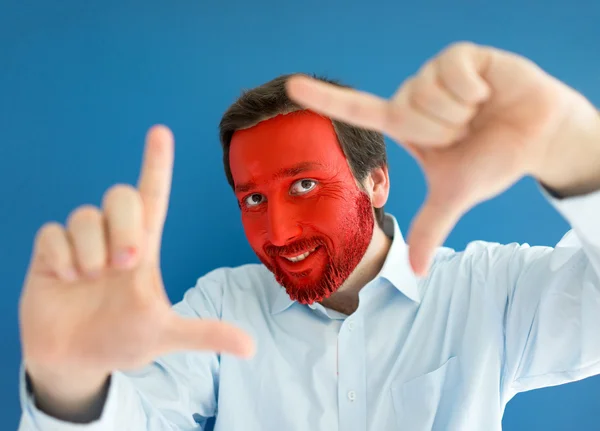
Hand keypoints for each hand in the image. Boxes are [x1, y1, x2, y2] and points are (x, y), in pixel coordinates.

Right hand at [19, 126, 253, 406]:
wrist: (77, 362)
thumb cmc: (123, 340)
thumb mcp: (165, 336)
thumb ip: (205, 334)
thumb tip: (251, 348)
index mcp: (144, 248)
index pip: (152, 196)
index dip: (156, 164)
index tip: (160, 133)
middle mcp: (114, 237)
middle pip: (120, 196)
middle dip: (124, 227)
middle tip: (125, 264)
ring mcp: (81, 243)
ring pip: (84, 215)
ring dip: (91, 252)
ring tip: (90, 280)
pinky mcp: (50, 253)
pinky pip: (52, 234)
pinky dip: (61, 259)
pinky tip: (66, 281)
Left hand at [286, 42, 599, 275]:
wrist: (539, 139)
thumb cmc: (493, 162)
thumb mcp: (454, 195)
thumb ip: (431, 227)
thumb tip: (414, 273)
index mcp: (405, 124)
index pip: (357, 109)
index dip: (324, 99)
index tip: (292, 88)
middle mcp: (414, 95)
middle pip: (404, 111)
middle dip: (441, 131)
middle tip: (466, 132)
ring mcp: (435, 73)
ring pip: (426, 93)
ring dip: (459, 113)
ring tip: (478, 113)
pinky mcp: (462, 55)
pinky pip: (453, 72)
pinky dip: (475, 90)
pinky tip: (488, 93)